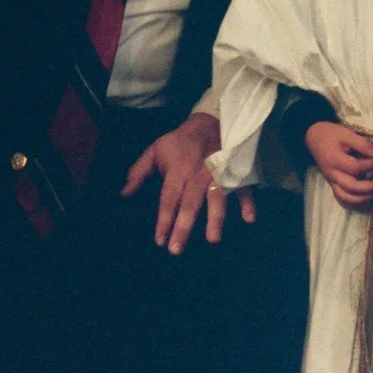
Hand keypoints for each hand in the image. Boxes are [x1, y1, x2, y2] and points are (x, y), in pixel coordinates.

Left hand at [122, 112, 255, 254]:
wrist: (209, 122)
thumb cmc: (179, 142)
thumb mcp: (155, 151)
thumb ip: (139, 172)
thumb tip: (124, 194)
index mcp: (178, 170)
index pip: (169, 199)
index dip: (163, 219)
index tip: (159, 240)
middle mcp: (197, 175)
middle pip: (190, 204)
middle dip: (183, 227)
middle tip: (176, 250)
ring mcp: (218, 175)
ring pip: (216, 198)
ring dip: (215, 218)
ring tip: (212, 239)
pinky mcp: (234, 174)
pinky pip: (242, 189)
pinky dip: (247, 202)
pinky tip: (249, 218)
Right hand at [305, 122, 372, 210]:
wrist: (314, 138)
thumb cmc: (331, 135)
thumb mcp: (346, 133)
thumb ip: (363, 144)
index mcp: (335, 160)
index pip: (355, 168)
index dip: (370, 166)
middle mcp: (333, 174)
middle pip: (352, 188)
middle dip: (371, 187)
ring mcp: (332, 182)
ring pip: (347, 198)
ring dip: (365, 198)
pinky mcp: (333, 185)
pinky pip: (342, 200)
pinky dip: (355, 204)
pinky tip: (367, 198)